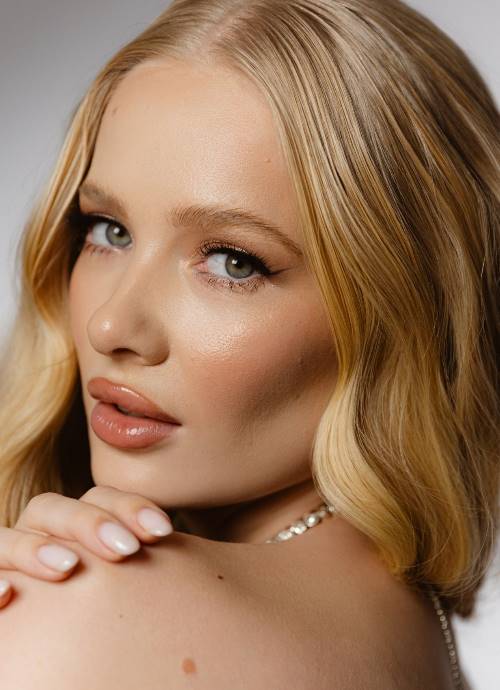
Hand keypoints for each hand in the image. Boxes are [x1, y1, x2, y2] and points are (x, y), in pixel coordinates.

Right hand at [0, 486, 172, 607]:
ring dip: (36, 550)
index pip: (99, 499)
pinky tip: (7, 595)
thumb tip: (179, 544)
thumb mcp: (121, 576)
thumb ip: (141, 555)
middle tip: (125, 549)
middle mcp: (36, 534)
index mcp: (73, 523)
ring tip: (67, 567)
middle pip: (51, 509)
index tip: (163, 530)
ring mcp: (8, 556)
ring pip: (8, 539)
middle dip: (89, 523)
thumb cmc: (101, 603)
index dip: (130, 507)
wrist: (46, 644)